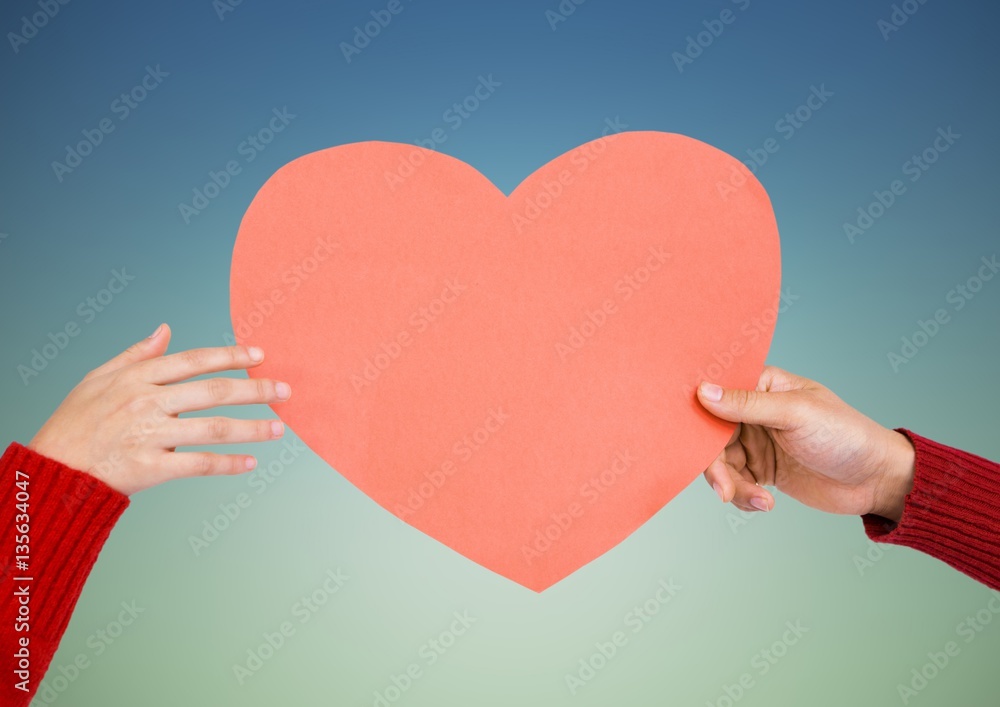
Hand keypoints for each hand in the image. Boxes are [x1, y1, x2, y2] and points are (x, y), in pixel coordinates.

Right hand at [27, 324, 290, 495]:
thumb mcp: (98, 379)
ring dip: (252, 429)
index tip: (260, 353)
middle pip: (214, 392)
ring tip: (279, 428)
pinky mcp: (151, 467)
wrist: (54, 471)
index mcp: (137, 377)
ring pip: (215, 428)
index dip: (230, 355)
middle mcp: (147, 402)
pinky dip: (228, 463)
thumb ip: (136, 355)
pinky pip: (199, 463)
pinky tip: (250, 463)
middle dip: (255, 389)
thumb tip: (165, 329)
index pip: (195, 360)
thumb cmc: (76, 423)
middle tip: (285, 391)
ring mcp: (150, 434)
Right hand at [696, 366, 914, 521]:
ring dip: (733, 486)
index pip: (716, 395)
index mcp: (761, 385)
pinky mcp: (762, 469)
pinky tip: (766, 503)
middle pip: (711, 436)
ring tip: (760, 500)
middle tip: (725, 489)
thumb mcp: (795, 414)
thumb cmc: (845, 435)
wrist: (876, 480)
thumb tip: (703, 391)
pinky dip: (743, 496)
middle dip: (715, 466)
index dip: (698, 416)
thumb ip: (747, 404)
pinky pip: (735, 483)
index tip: (689, 441)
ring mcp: (757, 441)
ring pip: (720, 464)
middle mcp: (753, 411)